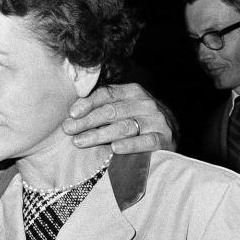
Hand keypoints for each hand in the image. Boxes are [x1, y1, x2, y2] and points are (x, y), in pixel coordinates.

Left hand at [61, 83, 176, 153]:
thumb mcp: (122, 108)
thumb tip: (71, 115)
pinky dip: (130, 145)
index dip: (87, 103)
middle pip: (112, 111)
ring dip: (99, 134)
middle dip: (87, 121)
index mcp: (132, 91)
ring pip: (124, 127)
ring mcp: (155, 121)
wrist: (170, 133)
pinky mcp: (164, 139)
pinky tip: (114, 148)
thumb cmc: (137, 120)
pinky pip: (145, 141)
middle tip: (69, 130)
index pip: (106, 94)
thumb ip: (102, 107)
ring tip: (81, 141)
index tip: (71, 114)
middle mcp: (145, 103)